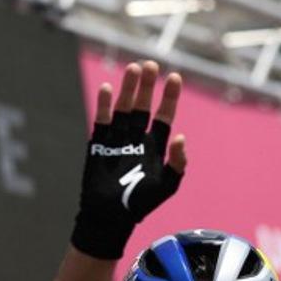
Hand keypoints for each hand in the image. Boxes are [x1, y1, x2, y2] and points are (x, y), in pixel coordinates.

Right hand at [70, 60, 186, 259]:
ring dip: (128, 88)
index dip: (169, 97)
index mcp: (155, 146)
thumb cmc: (140, 204)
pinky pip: (102, 120)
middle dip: (147, 86)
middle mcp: (137, 138)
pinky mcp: (99, 144)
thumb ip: (177, 162)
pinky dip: (104, 105)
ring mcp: (117, 139)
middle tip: (150, 64)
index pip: (164, 115)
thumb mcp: (167, 185)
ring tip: (133, 68)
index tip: (174, 77)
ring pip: (123, 107)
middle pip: (143, 105)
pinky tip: (107, 88)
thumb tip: (181, 136)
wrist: (110, 216)